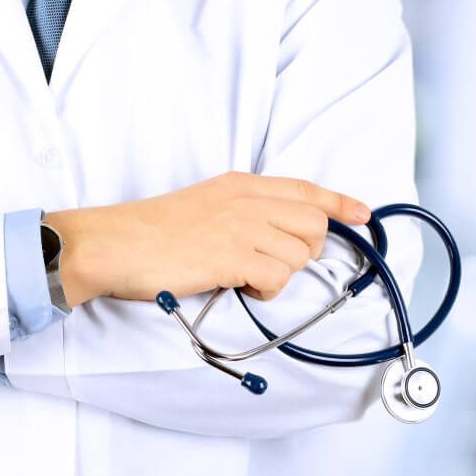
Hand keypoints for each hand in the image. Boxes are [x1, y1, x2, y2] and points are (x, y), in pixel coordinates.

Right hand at [45, 172, 370, 306]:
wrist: (112, 243)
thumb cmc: (152, 231)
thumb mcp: (205, 204)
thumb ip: (243, 211)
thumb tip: (277, 235)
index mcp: (241, 184)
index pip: (305, 190)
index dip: (340, 203)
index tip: (363, 213)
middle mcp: (248, 200)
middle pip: (314, 226)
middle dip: (304, 251)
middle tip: (271, 263)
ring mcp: (242, 226)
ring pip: (299, 256)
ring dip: (279, 275)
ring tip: (243, 276)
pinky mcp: (232, 256)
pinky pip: (277, 279)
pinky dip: (265, 291)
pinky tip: (239, 286)